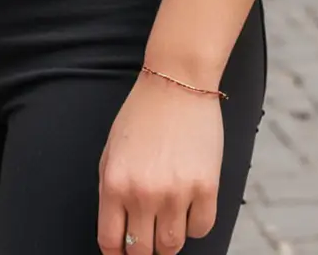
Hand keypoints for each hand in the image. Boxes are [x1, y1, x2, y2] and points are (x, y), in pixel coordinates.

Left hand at [97, 72, 222, 254]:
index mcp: (115, 183)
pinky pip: (201, 229)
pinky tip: (190, 205)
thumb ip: (110, 191)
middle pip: (142, 251)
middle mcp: (143, 193)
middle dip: (143, 249)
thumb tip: (116, 232)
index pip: (111, 243)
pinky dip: (195, 225)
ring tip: (168, 217)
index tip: (123, 252)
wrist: (178, 80)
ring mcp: (176, 192)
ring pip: (172, 245)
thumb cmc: (142, 114)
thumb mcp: (112, 150)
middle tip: (148, 236)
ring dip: (169, 238)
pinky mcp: (206, 187)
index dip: (116, 254)